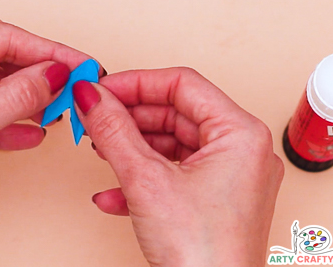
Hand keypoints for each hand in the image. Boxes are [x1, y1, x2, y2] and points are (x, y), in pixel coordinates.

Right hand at [73, 68, 283, 266]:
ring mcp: (229, 179)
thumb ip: (114, 131)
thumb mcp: (146, 180)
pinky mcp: (214, 203)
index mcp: (240, 134)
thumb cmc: (202, 253)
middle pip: (175, 114)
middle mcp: (241, 152)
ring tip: (100, 150)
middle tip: (94, 117)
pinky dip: (142, 179)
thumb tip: (91, 97)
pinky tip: (112, 194)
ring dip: (131, 148)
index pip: (183, 84)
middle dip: (129, 118)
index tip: (102, 88)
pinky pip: (174, 176)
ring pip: (171, 146)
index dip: (136, 82)